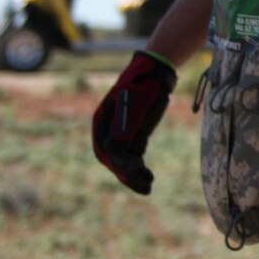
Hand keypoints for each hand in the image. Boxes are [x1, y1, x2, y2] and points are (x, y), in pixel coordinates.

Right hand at [91, 51, 176, 194]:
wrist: (156, 72)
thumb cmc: (144, 85)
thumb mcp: (134, 104)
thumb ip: (124, 127)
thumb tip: (113, 152)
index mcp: (102, 122)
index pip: (105, 149)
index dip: (119, 162)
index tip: (137, 167)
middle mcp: (108, 130)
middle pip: (113, 158)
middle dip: (127, 173)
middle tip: (146, 183)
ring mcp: (120, 133)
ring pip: (123, 160)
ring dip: (133, 175)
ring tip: (148, 187)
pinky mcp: (134, 136)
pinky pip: (132, 157)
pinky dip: (138, 168)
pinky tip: (147, 179)